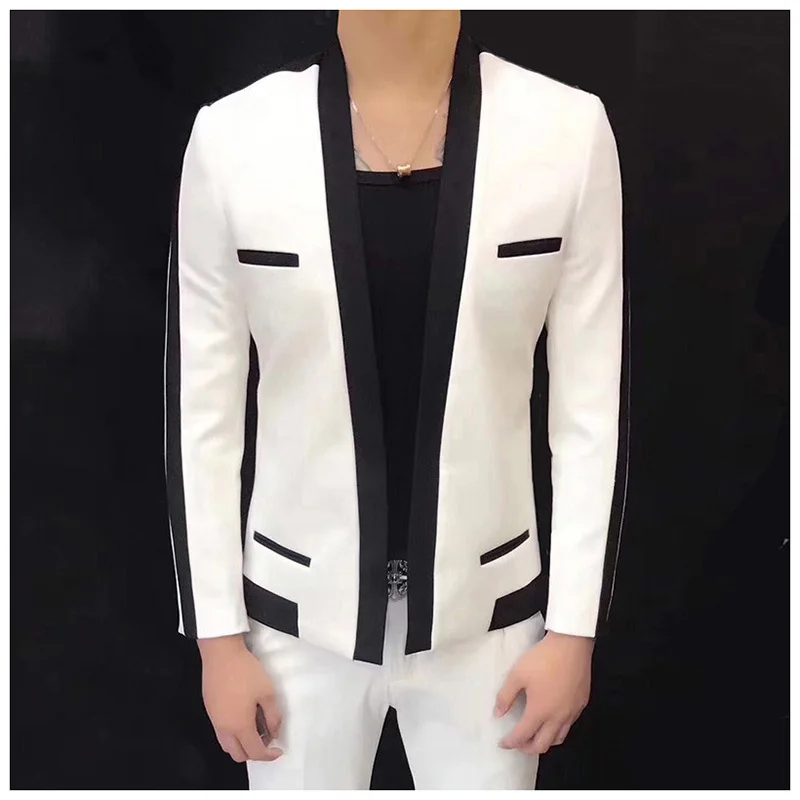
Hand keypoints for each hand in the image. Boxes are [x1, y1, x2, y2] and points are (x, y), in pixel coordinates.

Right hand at [199, 636, 283, 762]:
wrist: (221, 654)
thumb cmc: (246, 672)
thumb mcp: (267, 692)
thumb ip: (273, 716)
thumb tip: (273, 732)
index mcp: (240, 726)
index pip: (255, 752)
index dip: (269, 755)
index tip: (278, 750)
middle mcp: (224, 728)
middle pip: (238, 754)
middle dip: (254, 753)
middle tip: (266, 739)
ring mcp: (214, 720)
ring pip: (227, 745)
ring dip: (242, 745)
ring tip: (256, 729)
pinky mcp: (210, 710)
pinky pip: (221, 733)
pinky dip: (233, 734)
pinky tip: (243, 717)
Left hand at [494, 630, 592, 755]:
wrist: (571, 645)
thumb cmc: (542, 658)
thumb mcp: (517, 674)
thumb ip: (506, 696)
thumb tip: (498, 714)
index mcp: (540, 711)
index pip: (523, 736)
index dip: (510, 742)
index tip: (502, 743)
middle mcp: (558, 717)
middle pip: (542, 745)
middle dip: (527, 748)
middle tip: (517, 744)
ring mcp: (572, 712)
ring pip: (558, 739)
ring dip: (544, 742)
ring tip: (534, 736)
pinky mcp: (581, 703)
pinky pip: (569, 726)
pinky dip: (558, 731)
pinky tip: (552, 721)